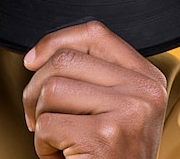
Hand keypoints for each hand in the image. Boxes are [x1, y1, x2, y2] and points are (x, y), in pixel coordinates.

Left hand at [22, 20, 167, 158]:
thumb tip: (34, 56)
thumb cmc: (109, 153)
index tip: (32, 60)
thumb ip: (89, 73)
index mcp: (146, 77)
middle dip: (36, 89)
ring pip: (51, 90)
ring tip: (59, 139)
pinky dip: (42, 145)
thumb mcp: (111, 105)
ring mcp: (130, 112)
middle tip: (40, 116)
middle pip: (64, 61)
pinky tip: (62, 155)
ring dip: (40, 120)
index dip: (54, 40)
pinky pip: (47, 125)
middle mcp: (145, 90)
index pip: (94, 33)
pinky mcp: (107, 137)